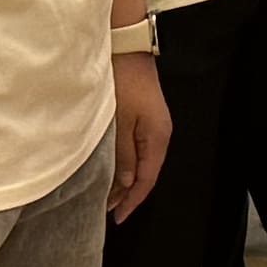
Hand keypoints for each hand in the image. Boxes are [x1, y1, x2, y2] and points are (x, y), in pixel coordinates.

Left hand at [108, 51, 175, 217]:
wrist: (127, 48)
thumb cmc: (122, 83)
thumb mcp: (119, 122)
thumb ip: (123, 154)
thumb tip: (127, 183)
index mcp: (157, 138)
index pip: (146, 179)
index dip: (132, 200)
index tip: (117, 218)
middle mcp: (159, 135)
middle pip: (146, 173)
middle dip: (128, 194)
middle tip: (108, 212)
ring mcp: (153, 125)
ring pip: (141, 162)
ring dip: (125, 180)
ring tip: (107, 196)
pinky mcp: (144, 117)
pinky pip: (137, 149)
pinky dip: (125, 164)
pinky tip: (113, 169)